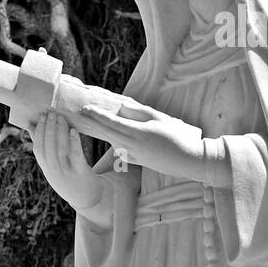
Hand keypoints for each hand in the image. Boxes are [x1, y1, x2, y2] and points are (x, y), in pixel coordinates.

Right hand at [32, 112, 101, 209]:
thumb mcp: (52, 165)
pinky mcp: (80, 173)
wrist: (86, 198)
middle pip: (48, 147)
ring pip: (60, 149)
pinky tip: (73, 131)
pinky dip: (73, 142)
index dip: (37, 132)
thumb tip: (30, 125)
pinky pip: (76, 156)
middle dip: (48, 128)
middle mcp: (54, 171)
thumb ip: (43, 147)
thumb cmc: (68, 176)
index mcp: (46, 168)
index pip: (38, 148)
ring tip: (60, 117)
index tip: (40, 116)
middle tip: (50, 113)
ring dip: (59, 132)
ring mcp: (66, 173)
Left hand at [76, 99, 205, 181]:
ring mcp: (132, 155)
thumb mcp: (160, 120)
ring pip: (110, 140)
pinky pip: (118, 148)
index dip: (97, 116)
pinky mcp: (135, 160)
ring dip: (98, 130)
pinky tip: (104, 132)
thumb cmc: (177, 136)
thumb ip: (139, 112)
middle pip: (106, 132)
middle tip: (79, 112)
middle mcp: (131, 146)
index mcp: (138, 134)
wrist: (188, 160)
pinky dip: (110, 139)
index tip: (85, 108)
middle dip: (91, 122)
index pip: (112, 123)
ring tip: (86, 119)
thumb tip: (121, 105)